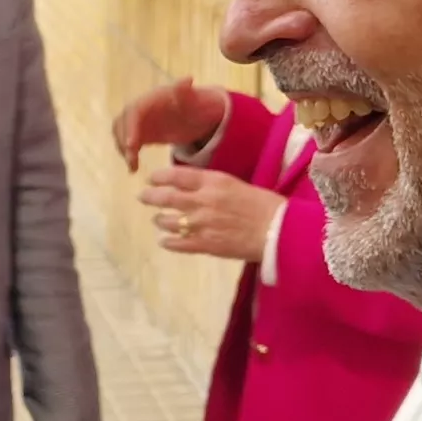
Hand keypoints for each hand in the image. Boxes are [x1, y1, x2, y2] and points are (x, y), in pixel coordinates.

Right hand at [111, 79, 230, 168]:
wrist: (196, 114)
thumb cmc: (194, 104)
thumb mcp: (193, 99)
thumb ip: (186, 91)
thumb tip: (188, 78)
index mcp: (150, 99)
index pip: (134, 111)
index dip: (130, 127)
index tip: (131, 144)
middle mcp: (140, 109)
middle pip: (122, 123)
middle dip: (122, 140)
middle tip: (131, 158)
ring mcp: (139, 122)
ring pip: (121, 134)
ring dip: (123, 149)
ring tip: (132, 165)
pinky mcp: (140, 134)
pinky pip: (128, 143)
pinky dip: (128, 155)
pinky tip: (133, 169)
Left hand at [141, 165, 282, 263]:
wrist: (278, 231)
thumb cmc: (264, 205)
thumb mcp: (236, 185)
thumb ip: (213, 185)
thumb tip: (195, 186)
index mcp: (213, 182)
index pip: (177, 175)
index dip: (160, 176)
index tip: (151, 178)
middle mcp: (202, 201)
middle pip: (167, 197)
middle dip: (151, 196)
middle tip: (143, 196)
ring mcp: (201, 224)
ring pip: (168, 222)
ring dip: (159, 220)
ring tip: (157, 219)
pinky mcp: (205, 245)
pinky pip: (178, 243)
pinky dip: (168, 242)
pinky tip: (164, 241)